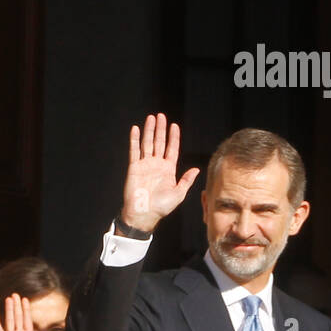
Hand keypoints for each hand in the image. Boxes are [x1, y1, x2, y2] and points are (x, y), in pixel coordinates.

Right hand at [120, 113, 199, 232]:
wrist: (144, 214)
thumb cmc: (161, 207)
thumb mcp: (178, 194)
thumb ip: (186, 180)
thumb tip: (196, 169)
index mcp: (168, 170)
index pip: (171, 149)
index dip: (173, 137)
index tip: (174, 126)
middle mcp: (157, 165)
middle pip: (159, 143)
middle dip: (160, 129)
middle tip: (161, 116)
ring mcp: (145, 165)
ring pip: (147, 143)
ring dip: (149, 130)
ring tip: (151, 118)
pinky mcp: (134, 167)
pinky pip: (134, 151)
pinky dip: (134, 140)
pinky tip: (135, 129)